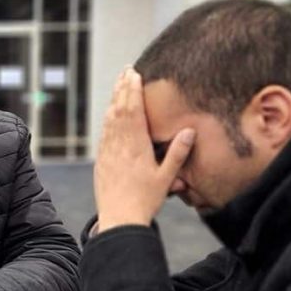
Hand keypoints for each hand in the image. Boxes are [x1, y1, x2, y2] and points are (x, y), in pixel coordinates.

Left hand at [94, 68, 194, 231]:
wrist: (118, 219)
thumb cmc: (145, 200)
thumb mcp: (166, 178)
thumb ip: (178, 153)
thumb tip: (189, 130)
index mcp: (135, 145)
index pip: (133, 111)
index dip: (133, 91)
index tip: (135, 74)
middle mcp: (118, 144)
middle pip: (119, 109)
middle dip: (123, 88)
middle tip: (126, 71)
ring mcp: (107, 152)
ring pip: (109, 119)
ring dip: (114, 100)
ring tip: (119, 85)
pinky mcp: (101, 160)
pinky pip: (104, 133)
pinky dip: (108, 118)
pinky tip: (110, 114)